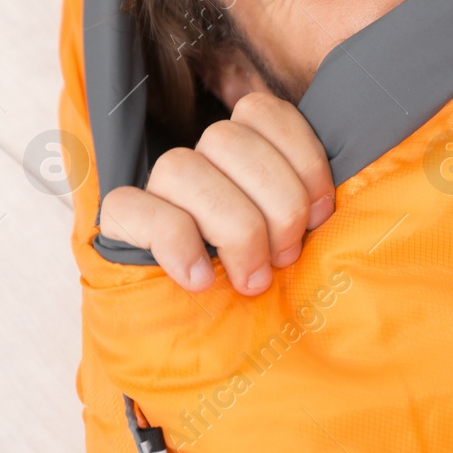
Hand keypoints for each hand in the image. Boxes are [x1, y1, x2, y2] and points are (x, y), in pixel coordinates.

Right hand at [97, 92, 334, 294]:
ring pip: (182, 167)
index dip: (303, 158)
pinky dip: (178, 245)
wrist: (196, 341)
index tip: (322, 212)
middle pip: (227, 140)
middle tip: (287, 255)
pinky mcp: (121, 222)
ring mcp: (155, 188)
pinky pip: (134, 208)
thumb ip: (310, 207)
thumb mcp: (295, 239)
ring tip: (253, 278)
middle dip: (275, 202)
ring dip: (234, 228)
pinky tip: (202, 280)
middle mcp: (197, 159)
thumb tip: (331, 202)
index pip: (262, 111)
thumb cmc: (262, 279)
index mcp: (240, 149)